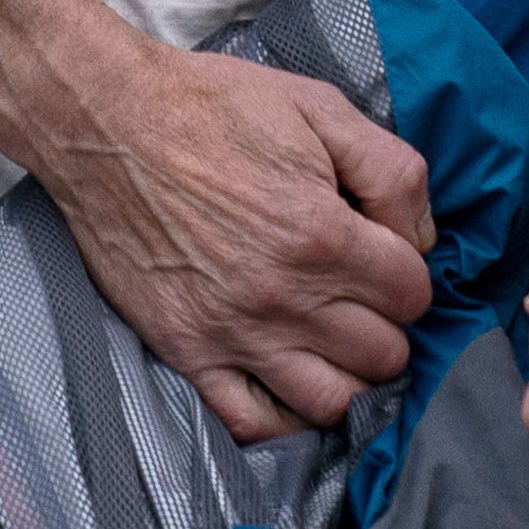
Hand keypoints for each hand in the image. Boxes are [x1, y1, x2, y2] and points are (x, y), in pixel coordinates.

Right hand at [0, 0, 436, 443]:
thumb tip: (423, 241)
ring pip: (333, 402)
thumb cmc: (214, 107)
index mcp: (324, 233)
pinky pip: (251, 422)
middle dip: (384, 324)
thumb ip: (393, 172)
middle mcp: (285, 296)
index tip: (383, 256)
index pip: (415, 296)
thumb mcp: (320, 106)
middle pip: (385, 356)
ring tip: (329, 339)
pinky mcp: (186, 350)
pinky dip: (282, 415)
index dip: (408, 273)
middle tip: (358, 294)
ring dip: (345, 374)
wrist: (106, 121)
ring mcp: (233, 331)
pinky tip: (286, 378)